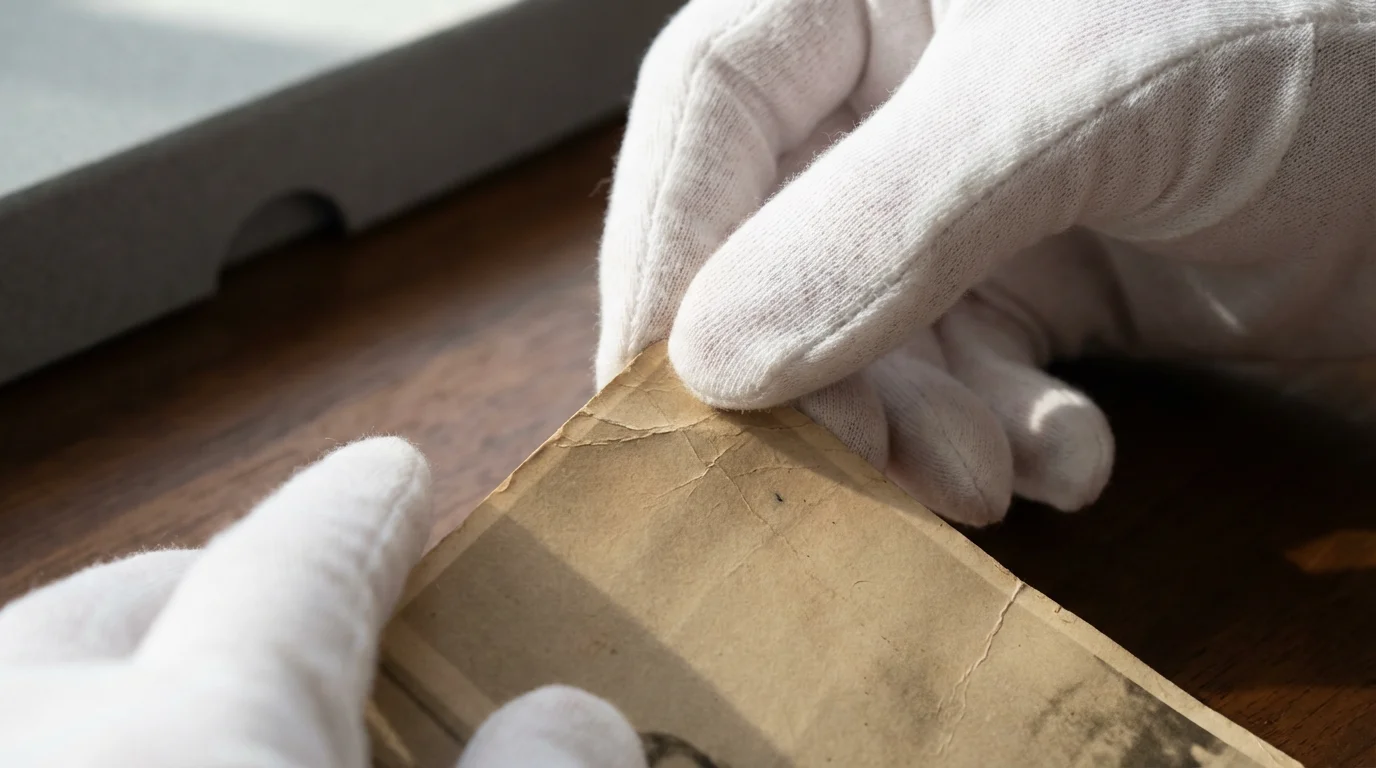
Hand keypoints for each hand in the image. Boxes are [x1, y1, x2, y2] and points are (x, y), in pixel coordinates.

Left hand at [0, 438, 645, 767]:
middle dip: (213, 595)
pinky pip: (18, 743)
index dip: (364, 516)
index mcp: (192, 744)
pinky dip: (71, 748)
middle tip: (293, 636)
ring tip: (192, 727)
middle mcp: (34, 747)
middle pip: (125, 601)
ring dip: (115, 688)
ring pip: (33, 678)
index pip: (303, 564)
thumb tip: (574, 717)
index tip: (392, 477)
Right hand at [598, 0, 1375, 524]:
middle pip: (775, 243)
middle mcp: (903, 86)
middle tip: (870, 465)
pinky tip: (1074, 456)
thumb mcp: (1075, 103)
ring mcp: (968, 190)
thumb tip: (710, 357)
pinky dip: (1005, 438)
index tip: (655, 384)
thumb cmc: (1306, 30)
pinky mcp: (1037, 276)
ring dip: (921, 427)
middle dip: (821, 372)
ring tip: (989, 477)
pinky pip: (965, 378)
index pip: (713, 106)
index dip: (667, 245)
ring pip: (867, 335)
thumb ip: (885, 221)